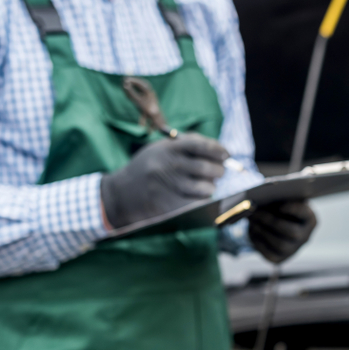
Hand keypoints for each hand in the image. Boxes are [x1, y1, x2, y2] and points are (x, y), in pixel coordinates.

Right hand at [100, 133, 227, 229]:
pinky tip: (200, 195)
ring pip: (205, 188)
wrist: (122, 192)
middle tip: (220, 171)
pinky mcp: (170, 204)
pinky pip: (197, 203)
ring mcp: (169, 187)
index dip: (217, 149)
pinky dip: (203, 199)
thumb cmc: (148, 167)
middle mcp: (169, 166)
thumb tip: (218, 150)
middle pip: (205, 168)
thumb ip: (186, 145)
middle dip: (219, 170)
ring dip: (212, 186)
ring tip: (209, 185)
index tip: (226, 154)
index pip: (199, 145)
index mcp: (167, 149)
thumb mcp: (160, 149)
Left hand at [248, 200, 316, 263]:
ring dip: (263, 231)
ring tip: (251, 220)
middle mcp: (305, 237)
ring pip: (280, 244)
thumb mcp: (282, 200)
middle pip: (292, 232)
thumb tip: (262, 200)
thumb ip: (277, 199)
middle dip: (272, 222)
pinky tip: (252, 230)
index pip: (305, 214)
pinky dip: (259, 242)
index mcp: (310, 219)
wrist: (275, 225)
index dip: (294, 210)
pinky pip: (270, 254)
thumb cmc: (279, 208)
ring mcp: (293, 249)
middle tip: (256, 213)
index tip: (281, 205)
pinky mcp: (280, 258)